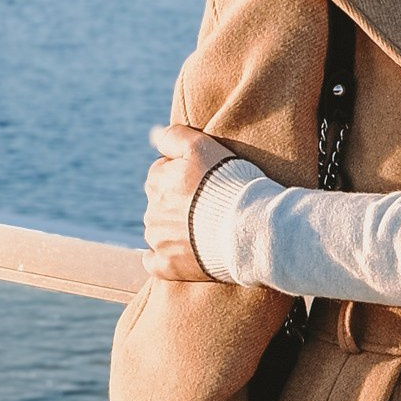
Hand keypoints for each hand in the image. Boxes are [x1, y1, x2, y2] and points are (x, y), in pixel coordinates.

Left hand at [145, 122, 240, 280]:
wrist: (248, 226)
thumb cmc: (229, 183)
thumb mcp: (202, 146)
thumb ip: (174, 136)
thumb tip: (153, 135)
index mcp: (157, 181)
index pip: (163, 172)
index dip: (186, 175)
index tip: (207, 181)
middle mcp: (151, 211)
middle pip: (160, 202)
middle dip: (180, 203)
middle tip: (210, 206)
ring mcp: (158, 240)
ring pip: (158, 230)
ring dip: (174, 229)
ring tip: (205, 229)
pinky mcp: (168, 266)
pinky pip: (153, 262)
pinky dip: (162, 257)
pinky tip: (178, 253)